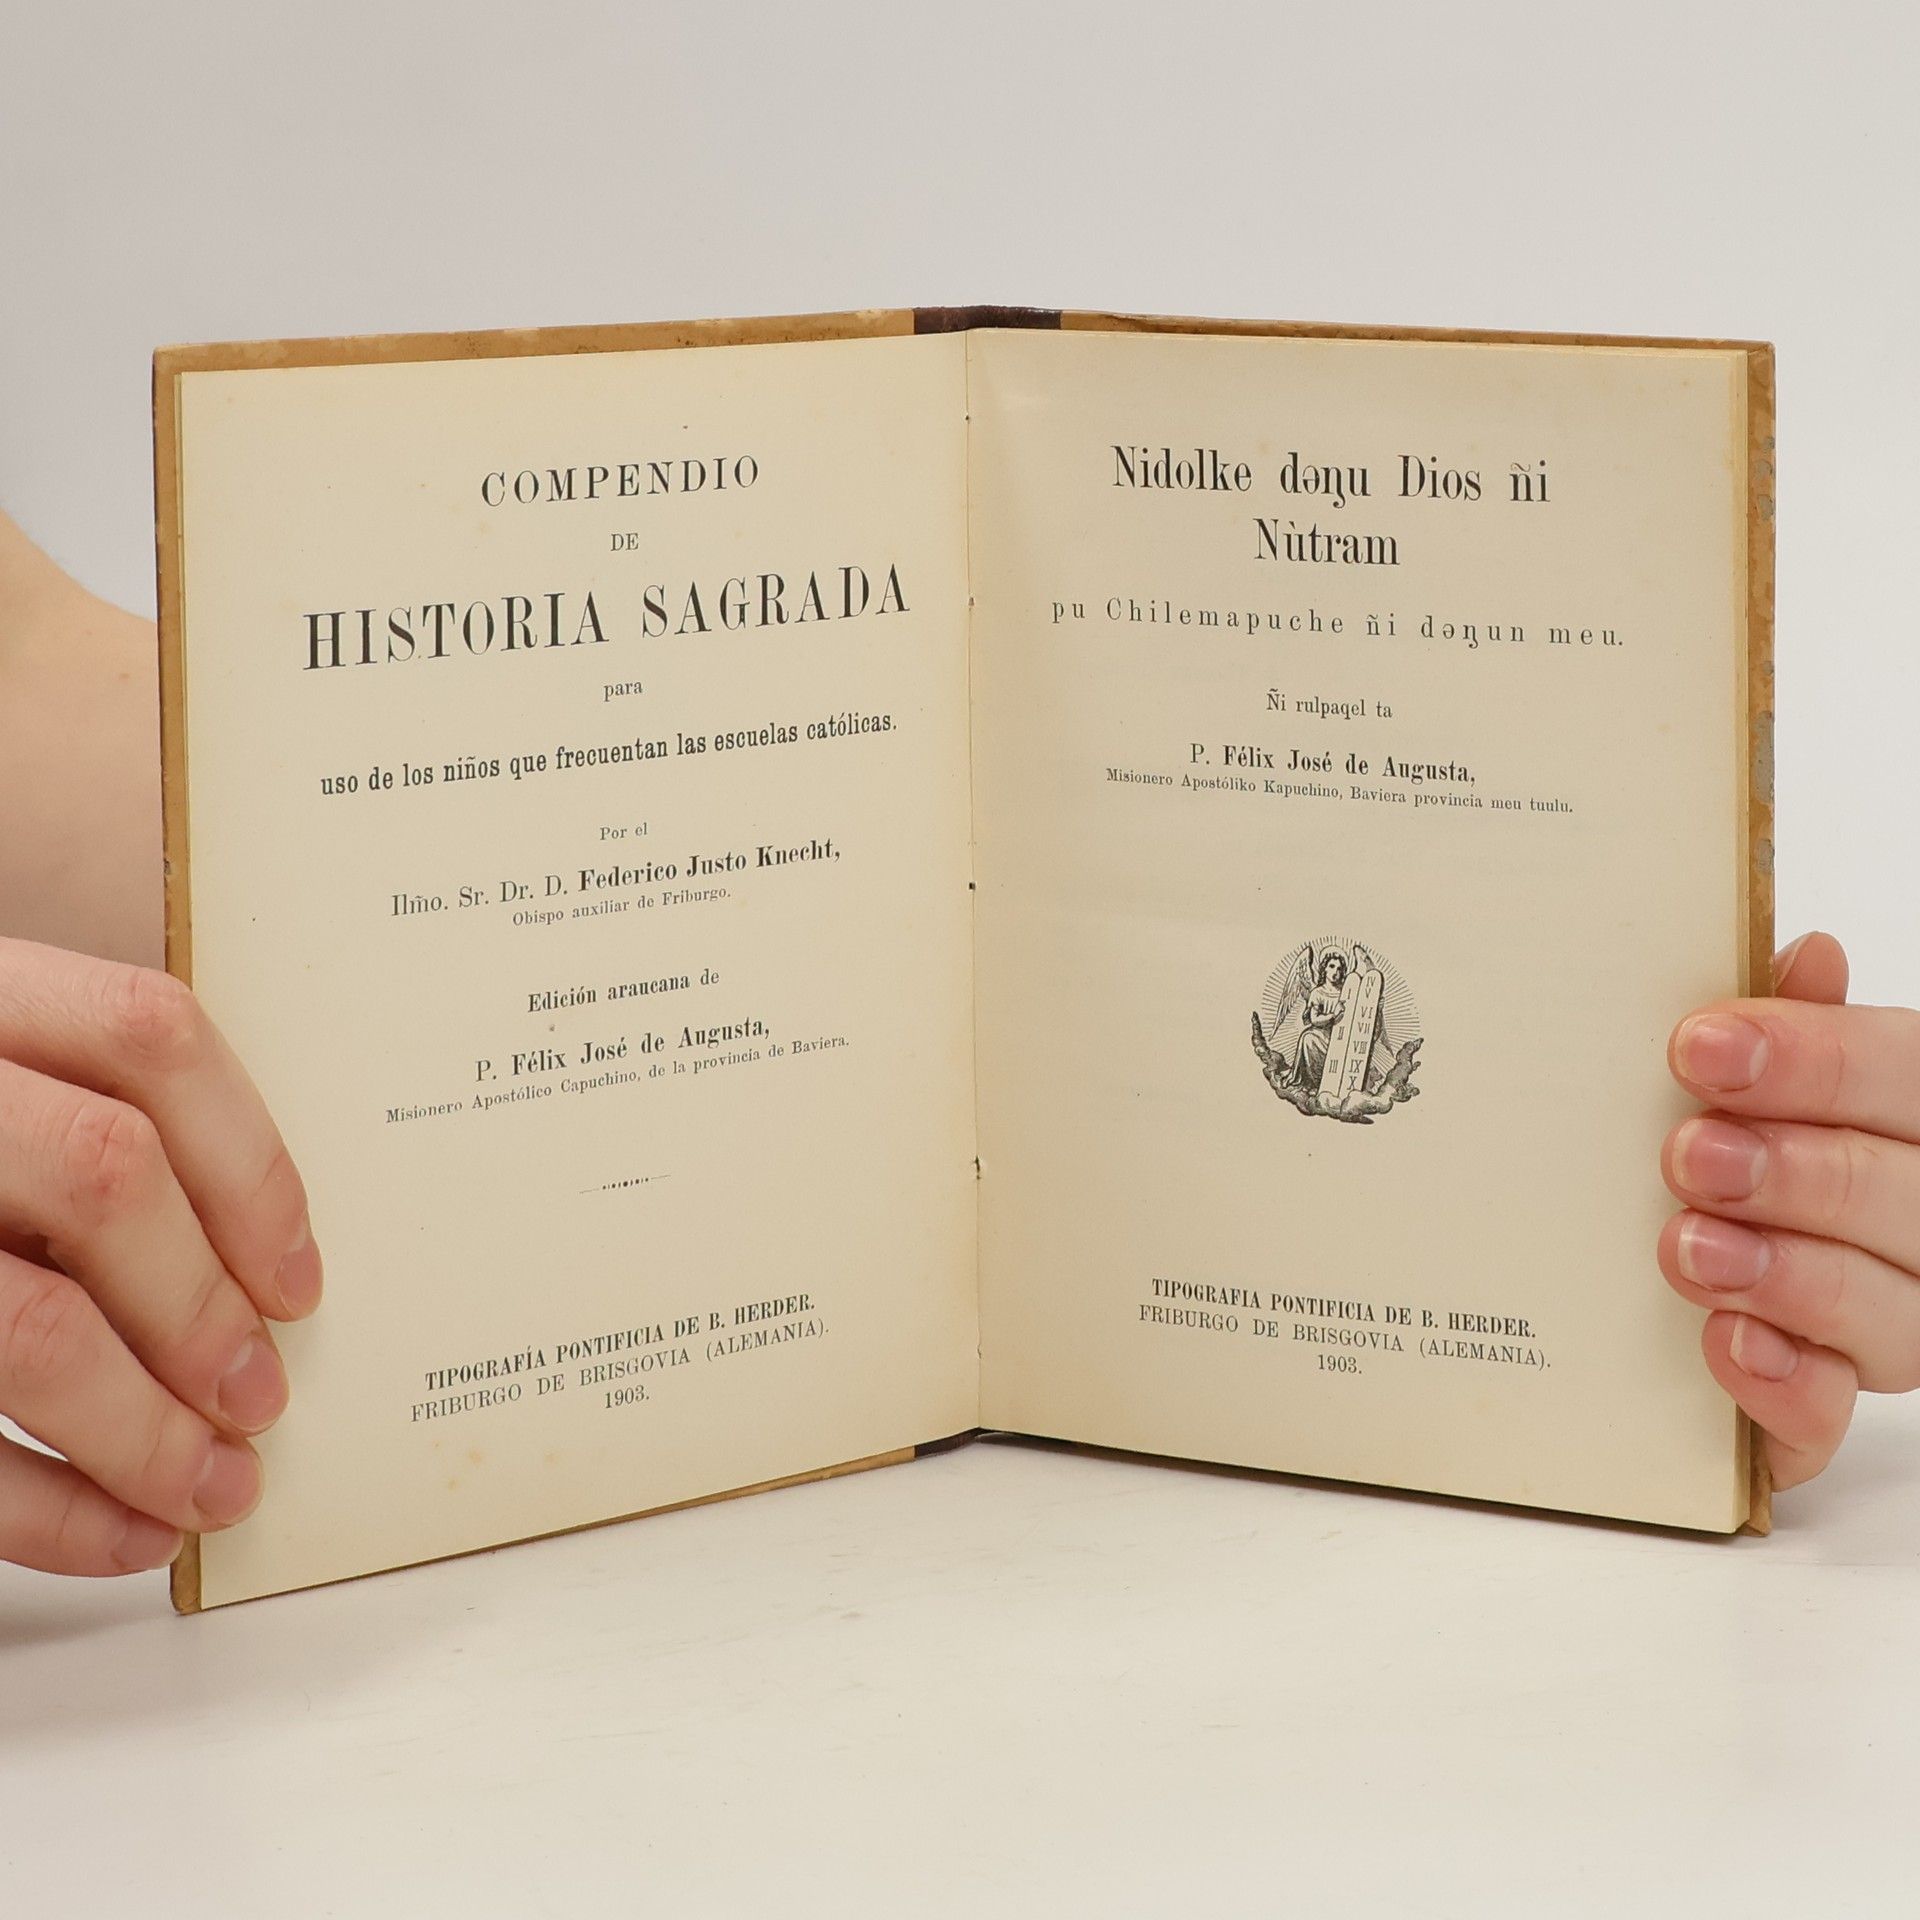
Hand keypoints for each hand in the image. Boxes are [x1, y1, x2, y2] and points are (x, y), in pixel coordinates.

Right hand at [0, 935, 319, 1574]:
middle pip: (105, 1176)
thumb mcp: (9, 1096)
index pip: (147, 1037)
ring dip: (145, 1431)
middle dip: (201, 1308)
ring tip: (215, 1488)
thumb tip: (261, 1277)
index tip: (298, 1281)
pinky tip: (126, 1534)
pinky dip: (53, 1511)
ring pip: (32, 1325)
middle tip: (260, 1400)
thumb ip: (95, 1131)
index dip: (248, 1165)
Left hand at [1660, 931, 1915, 1490]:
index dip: (1812, 1062)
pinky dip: (1780, 1380)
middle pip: (1899, 1194)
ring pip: (1883, 1309)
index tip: (1702, 1048)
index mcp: (1916, 1121)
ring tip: (1688, 1245)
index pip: (1906, 1076)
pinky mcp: (1825, 1407)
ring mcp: (1895, 1322)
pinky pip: (1830, 1412)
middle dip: (1792, 1171)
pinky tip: (1724, 1339)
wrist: (1695, 1277)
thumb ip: (1791, 1026)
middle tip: (1689, 1153)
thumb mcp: (1763, 1080)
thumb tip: (1806, 954)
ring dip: (1781, 1273)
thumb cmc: (1748, 1146)